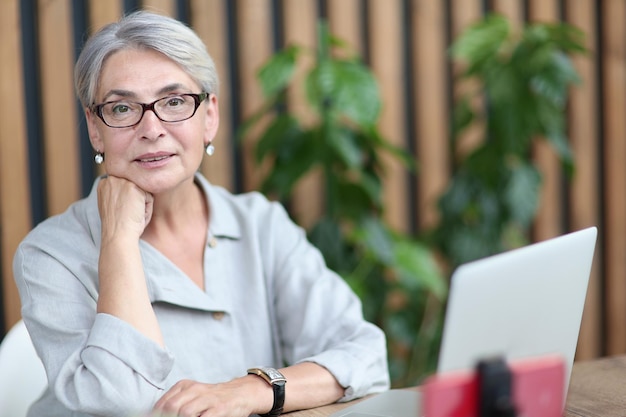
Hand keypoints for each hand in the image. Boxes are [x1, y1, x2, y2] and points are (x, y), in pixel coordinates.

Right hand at [97, 175, 153, 240]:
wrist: (118, 235)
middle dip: (135, 202)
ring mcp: (122, 182)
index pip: (126, 186)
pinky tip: (137, 215)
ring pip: (143, 192)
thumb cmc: (117, 225)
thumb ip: (118, 193)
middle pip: (135, 188)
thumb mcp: (113, 204)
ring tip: (131, 215)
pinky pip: (149, 197)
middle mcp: (111, 179)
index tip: (121, 212)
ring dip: (142, 205)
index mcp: (104, 183)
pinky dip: (147, 209)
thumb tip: (133, 188)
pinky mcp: (133, 187)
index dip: (127, 201)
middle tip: (126, 215)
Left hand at [153, 377, 269, 416]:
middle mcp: (195, 390)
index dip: (155, 415)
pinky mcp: (220, 409)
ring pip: (185, 412)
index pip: (163, 403)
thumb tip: (153, 414)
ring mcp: (208, 399)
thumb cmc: (212, 399)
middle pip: (171, 407)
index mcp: (185, 386)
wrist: (240, 393)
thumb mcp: (192, 395)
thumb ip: (175, 404)